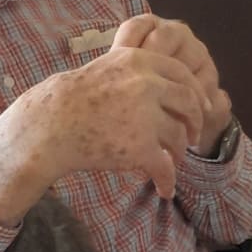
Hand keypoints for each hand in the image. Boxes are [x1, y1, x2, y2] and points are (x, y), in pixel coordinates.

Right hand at [0, 15, 216, 225]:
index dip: (196, 93)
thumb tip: (165, 83)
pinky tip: (165, 189)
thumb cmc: (71, 100)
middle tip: (193, 138)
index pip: (182, 74)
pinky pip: (164, 167)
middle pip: (188, 103)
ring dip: (179, 154)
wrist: (49, 126)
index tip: (202, 108)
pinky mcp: (140, 147)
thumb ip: (136, 69)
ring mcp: (145, 116)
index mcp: (140, 62)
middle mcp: (147, 84)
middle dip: (195, 123)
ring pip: (178, 137)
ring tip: (173, 163)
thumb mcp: (106, 67)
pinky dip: (168, 180)